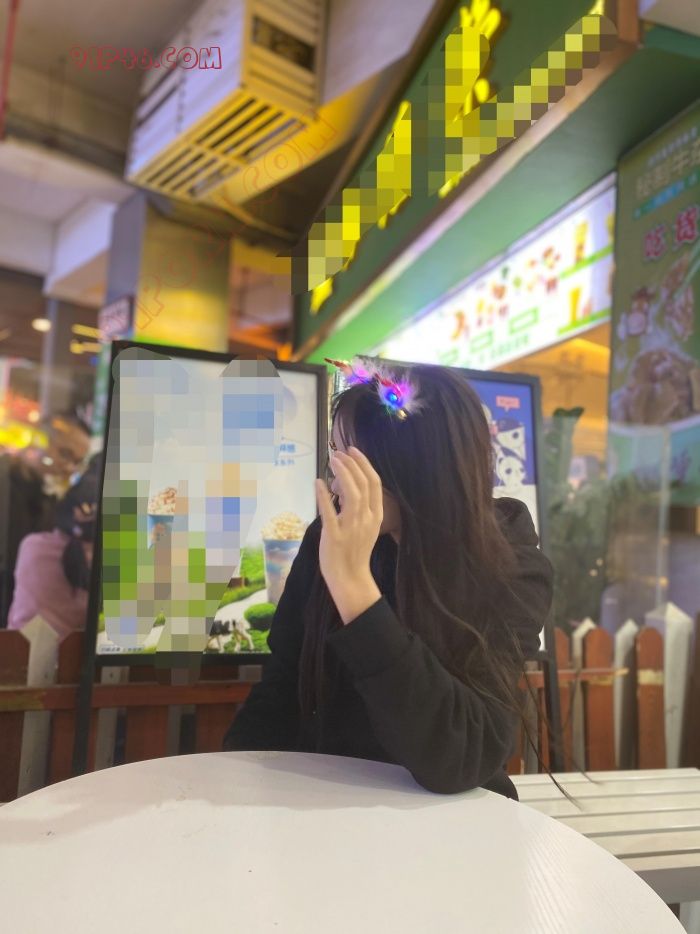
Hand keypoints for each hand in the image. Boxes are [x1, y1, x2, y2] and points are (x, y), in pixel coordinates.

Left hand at [315, 447, 382, 623]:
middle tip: (339, 452)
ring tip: (333, 460)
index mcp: (375, 515)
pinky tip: (318, 483)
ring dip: (342, 473)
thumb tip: (347, 486)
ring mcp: (351, 527)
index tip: (353, 451)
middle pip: (362, 484)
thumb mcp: (367, 527)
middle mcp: (366, 518)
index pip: (374, 483)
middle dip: (351, 464)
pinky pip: (329, 511)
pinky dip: (323, 495)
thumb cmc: (355, 552)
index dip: (364, 464)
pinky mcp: (335, 535)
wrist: (350, 578)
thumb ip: (361, 508)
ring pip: (351, 493)